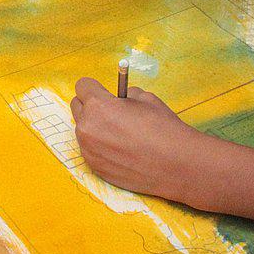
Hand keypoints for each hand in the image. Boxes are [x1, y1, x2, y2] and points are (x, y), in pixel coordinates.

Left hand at [71, 78, 198, 199]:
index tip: (104, 93)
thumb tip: (118, 98)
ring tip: (120, 134)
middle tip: (110, 112)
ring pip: (83, 130)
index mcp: (98, 106)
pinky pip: (90, 149)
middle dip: (91, 106)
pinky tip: (121, 151)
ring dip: (95, 128)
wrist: (176, 165)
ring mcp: (89, 150)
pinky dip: (100, 147)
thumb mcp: (145, 98)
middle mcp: (87, 127)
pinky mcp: (95, 167)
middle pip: (77, 107)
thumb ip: (124, 95)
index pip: (82, 86)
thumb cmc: (163, 129)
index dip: (95, 88)